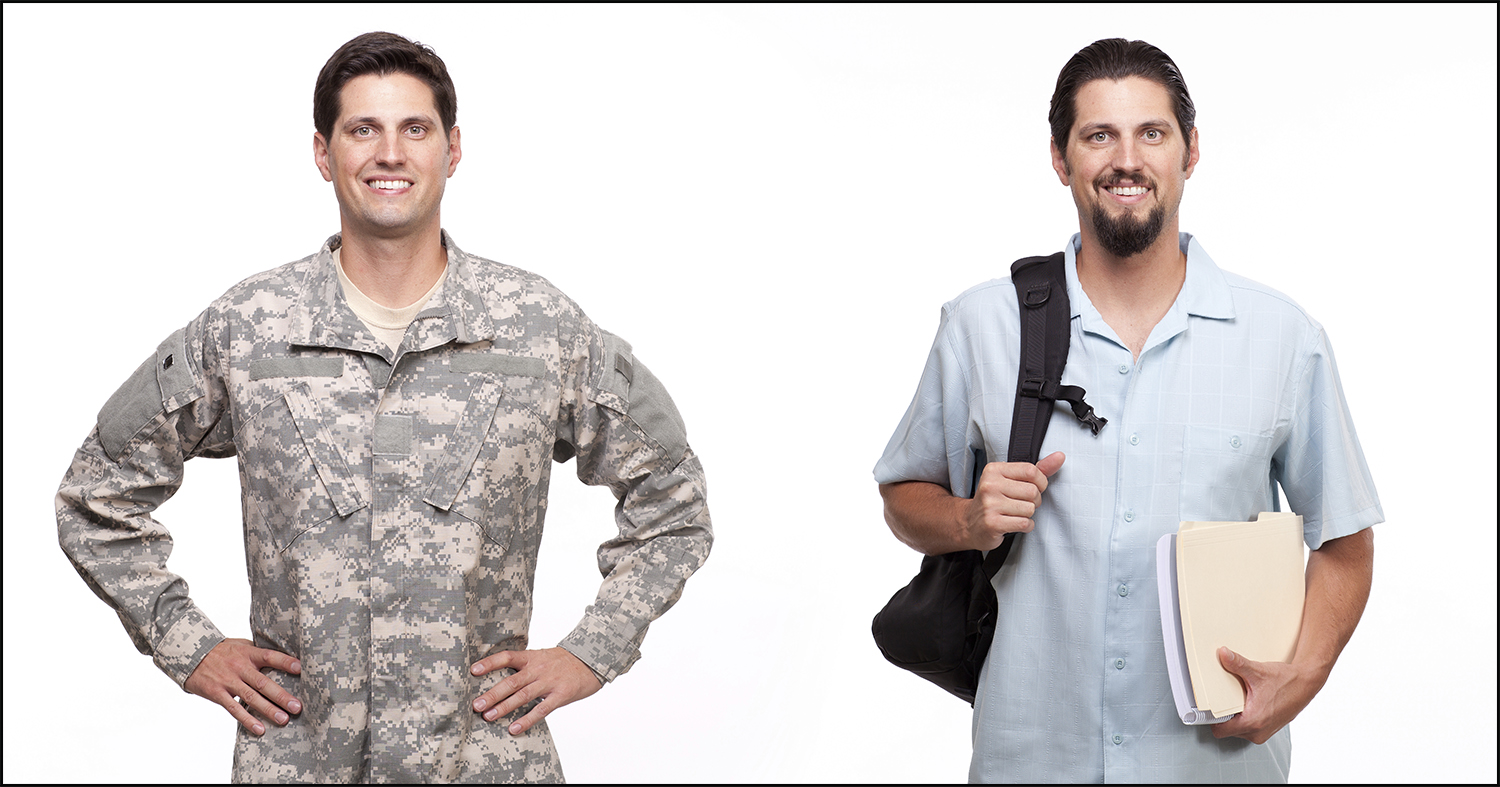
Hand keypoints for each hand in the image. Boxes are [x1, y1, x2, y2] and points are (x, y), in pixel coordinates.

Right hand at [184, 638, 301, 735]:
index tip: (301, 669)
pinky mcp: (217, 693)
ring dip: (268, 710)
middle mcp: (240, 667)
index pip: (270, 656)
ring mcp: (228, 681)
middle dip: (281, 696)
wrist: (190, 655)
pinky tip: (259, 729)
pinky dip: (247, 719)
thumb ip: (259, 653)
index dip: (285, 662)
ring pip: (251, 698)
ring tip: (283, 720)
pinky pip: (234, 708)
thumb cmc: (221, 650)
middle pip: (263, 682)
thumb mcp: (241, 645)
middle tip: (297, 707)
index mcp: (248, 653)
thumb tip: (285, 659)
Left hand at [470, 647, 602, 735]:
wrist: (592, 661)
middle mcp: (539, 669)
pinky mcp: (561, 694)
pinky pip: (542, 709)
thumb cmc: (564, 661)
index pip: (507, 657)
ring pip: (523, 696)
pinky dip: (527, 720)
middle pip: (512, 681)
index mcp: (532, 657)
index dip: (490, 663)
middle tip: (477, 705)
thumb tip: (500, 677)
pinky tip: (515, 728)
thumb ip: (525, 666)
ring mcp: (550, 682)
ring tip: (489, 717)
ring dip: (505, 707)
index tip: (473, 671)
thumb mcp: (543, 656)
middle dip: (493, 694)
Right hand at [962, 451, 1064, 549]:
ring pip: (1030, 509)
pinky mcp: (993, 523)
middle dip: (1034, 501)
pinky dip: (1025, 526)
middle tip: (1020, 504)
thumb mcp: (1013, 480)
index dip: (1040, 482)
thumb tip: (1060, 456)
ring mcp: (990, 505)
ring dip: (1027, 515)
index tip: (1033, 488)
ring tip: (1014, 513)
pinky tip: (1013, 523)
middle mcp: (990, 485)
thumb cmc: (995, 500)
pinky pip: (1024, 523)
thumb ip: (1038, 469)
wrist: (970, 523)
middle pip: (1033, 492)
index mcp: (995, 470)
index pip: (1031, 471)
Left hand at [1211, 647, 1321, 743]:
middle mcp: (1258, 732)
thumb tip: (1223, 654)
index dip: (1212, 718)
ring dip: (1236, 717)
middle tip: (1223, 699)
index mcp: (1253, 721)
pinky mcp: (1268, 730)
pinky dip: (1246, 718)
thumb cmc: (1287, 681)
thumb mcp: (1258, 672)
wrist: (1307, 683)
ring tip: (1238, 700)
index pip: (1220, 730)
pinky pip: (1249, 728)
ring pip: (1238, 730)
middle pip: (1227, 730)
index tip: (1209, 707)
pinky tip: (1248, 703)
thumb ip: (1237, 663)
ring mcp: (1264, 733)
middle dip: (1224, 716)